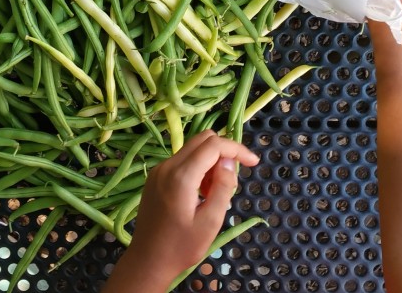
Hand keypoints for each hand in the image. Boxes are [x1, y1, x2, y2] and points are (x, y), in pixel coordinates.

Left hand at [104, 131, 259, 291]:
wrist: (147, 262)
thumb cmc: (180, 247)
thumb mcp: (210, 222)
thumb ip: (223, 187)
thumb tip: (229, 163)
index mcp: (181, 176)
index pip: (214, 145)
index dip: (237, 149)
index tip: (253, 163)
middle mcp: (167, 166)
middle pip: (203, 139)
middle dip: (224, 152)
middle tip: (232, 180)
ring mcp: (159, 170)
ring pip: (193, 148)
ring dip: (211, 161)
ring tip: (214, 193)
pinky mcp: (155, 177)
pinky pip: (183, 160)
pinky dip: (198, 167)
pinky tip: (200, 193)